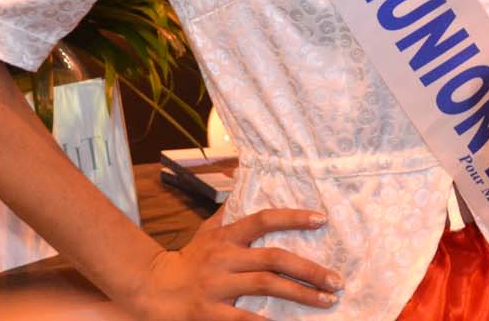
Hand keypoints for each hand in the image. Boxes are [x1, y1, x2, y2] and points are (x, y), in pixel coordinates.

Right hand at [122, 208, 342, 320]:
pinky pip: (245, 318)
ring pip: (266, 287)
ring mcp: (217, 286)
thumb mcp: (206, 232)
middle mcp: (223, 258)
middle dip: (309, 269)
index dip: (293, 217)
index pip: (263, 220)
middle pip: (273, 259)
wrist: (152, 290)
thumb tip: (247, 181)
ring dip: (301, 294)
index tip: (322, 219)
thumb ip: (230, 214)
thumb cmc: (188, 260)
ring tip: (326, 300)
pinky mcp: (210, 313)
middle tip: (337, 279)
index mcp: (226, 237)